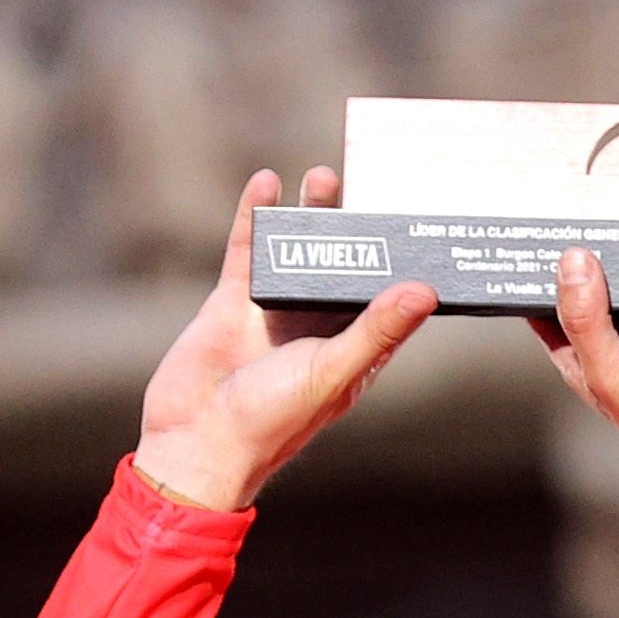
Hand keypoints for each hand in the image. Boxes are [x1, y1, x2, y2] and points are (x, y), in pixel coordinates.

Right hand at [131, 168, 438, 513]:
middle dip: (354, 226)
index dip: (403, 264)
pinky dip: (256, 216)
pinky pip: (248, 251)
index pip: (386, 299)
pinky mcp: (232, 302)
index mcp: (349, 349)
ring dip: (310, 214)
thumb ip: (376, 331)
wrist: (194, 442)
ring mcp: (272, 312)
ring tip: (324, 176)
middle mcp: (314, 327)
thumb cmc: (270, 423)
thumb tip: (424, 291)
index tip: (422, 222)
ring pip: (296, 251)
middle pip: (342, 264)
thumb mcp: (332, 372)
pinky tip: (267, 181)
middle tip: (368, 184)